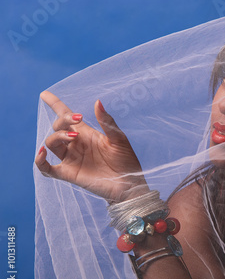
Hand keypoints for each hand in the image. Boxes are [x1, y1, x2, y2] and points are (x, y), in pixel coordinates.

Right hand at [35, 91, 149, 201]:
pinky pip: (47, 168)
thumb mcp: (119, 139)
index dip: (55, 105)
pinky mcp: (69, 174)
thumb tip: (97, 102)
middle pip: (58, 127)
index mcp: (87, 134)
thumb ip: (107, 122)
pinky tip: (42, 152)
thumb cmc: (126, 161)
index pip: (67, 116)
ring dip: (58, 136)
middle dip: (63, 120)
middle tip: (77, 120)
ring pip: (52, 143)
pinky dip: (40, 161)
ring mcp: (71, 159)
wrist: (129, 184)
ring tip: (73, 136)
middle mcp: (76, 145)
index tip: (45, 94)